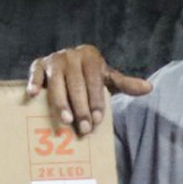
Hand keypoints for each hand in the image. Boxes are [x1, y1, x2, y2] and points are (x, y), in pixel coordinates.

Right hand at [23, 44, 150, 135]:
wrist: (65, 64)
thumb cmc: (88, 76)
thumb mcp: (106, 78)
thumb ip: (125, 84)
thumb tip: (149, 88)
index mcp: (91, 57)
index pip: (95, 81)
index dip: (96, 101)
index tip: (98, 121)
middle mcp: (72, 55)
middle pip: (76, 84)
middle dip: (81, 108)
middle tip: (84, 129)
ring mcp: (54, 59)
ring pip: (57, 83)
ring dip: (61, 102)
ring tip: (65, 120)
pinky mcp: (38, 63)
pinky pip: (35, 73)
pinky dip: (34, 83)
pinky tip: (33, 96)